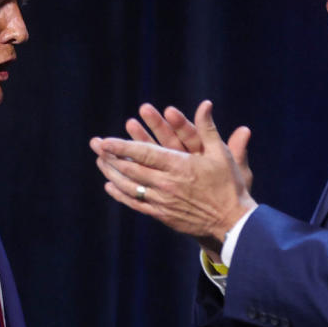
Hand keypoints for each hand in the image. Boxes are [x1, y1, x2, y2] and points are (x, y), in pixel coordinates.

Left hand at [90, 101, 255, 246]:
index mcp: (179, 166)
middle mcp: (166, 184)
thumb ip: (208, 128)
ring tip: (99, 162)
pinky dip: (120, 194)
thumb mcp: (221, 153)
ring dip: (112, 173)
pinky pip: (136, 203)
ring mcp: (162, 201)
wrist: (231, 222)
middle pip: (131, 169)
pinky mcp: (162, 215)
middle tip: (95, 146)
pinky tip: (111, 186)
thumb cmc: (228, 185)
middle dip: (110, 156)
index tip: (105, 141)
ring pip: (129, 186)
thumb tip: (205, 104)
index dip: (122, 146)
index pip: (144, 154)